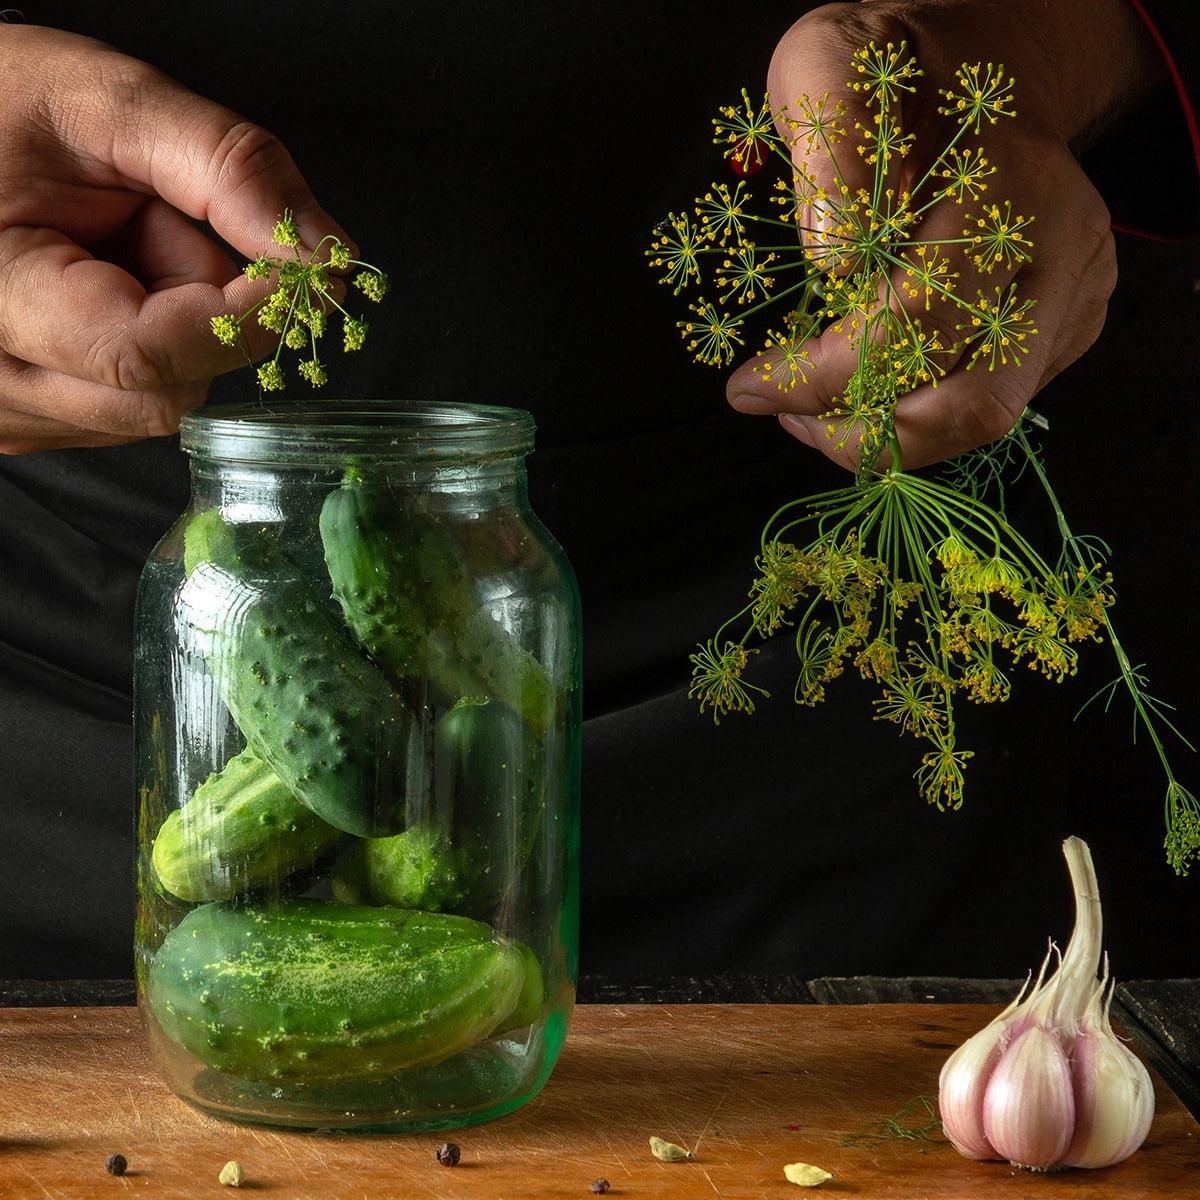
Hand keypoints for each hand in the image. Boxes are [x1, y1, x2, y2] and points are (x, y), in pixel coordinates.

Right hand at [0, 23, 344, 452]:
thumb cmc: (5, 102)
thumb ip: (229, 169)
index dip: (241, 317)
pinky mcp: (36, 419)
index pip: (149, 354)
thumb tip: (326, 253)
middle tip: (153, 228)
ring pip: (162, 406)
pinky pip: (139, 409)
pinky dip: (152, 351)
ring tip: (113, 252)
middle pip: (169, 392)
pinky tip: (102, 289)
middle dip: (199, 312)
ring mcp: (11, 409)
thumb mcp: (113, 103)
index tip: (290, 271)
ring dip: (174, 329)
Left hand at [726, 0, 1165, 470]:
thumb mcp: (832, 68)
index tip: (750, 385)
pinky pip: (988, 401)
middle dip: (863, 433)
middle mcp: (1059, 251)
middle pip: (974, 404)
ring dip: (887, 435)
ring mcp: (1072, 294)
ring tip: (816, 406)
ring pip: (985, 419)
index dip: (824, 375)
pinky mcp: (1066, 326)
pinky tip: (863, 380)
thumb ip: (828, 145)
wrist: (986, 67)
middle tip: (787, 414)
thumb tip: (833, 261)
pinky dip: (915, 413)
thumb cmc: (897, 73)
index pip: (918, 323)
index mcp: (1008, 186)